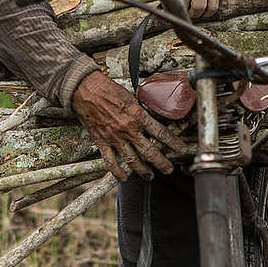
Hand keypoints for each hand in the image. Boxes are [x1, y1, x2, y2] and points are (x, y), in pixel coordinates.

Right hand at [72, 71, 186, 180]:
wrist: (86, 90)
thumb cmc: (107, 89)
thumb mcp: (131, 96)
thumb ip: (140, 110)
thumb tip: (150, 117)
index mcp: (138, 116)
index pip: (161, 133)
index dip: (174, 143)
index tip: (181, 148)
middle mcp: (129, 129)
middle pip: (150, 151)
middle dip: (162, 163)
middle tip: (169, 169)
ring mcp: (115, 138)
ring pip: (132, 160)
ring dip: (143, 171)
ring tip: (149, 176)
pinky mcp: (102, 142)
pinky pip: (111, 161)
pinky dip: (117, 172)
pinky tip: (124, 177)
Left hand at [161, 0, 226, 19]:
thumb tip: (164, 5)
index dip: (168, 10)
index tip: (168, 14)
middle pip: (183, 5)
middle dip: (182, 14)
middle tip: (181, 14)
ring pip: (198, 8)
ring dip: (195, 15)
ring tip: (192, 13)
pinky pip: (212, 6)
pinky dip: (207, 13)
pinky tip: (203, 10)